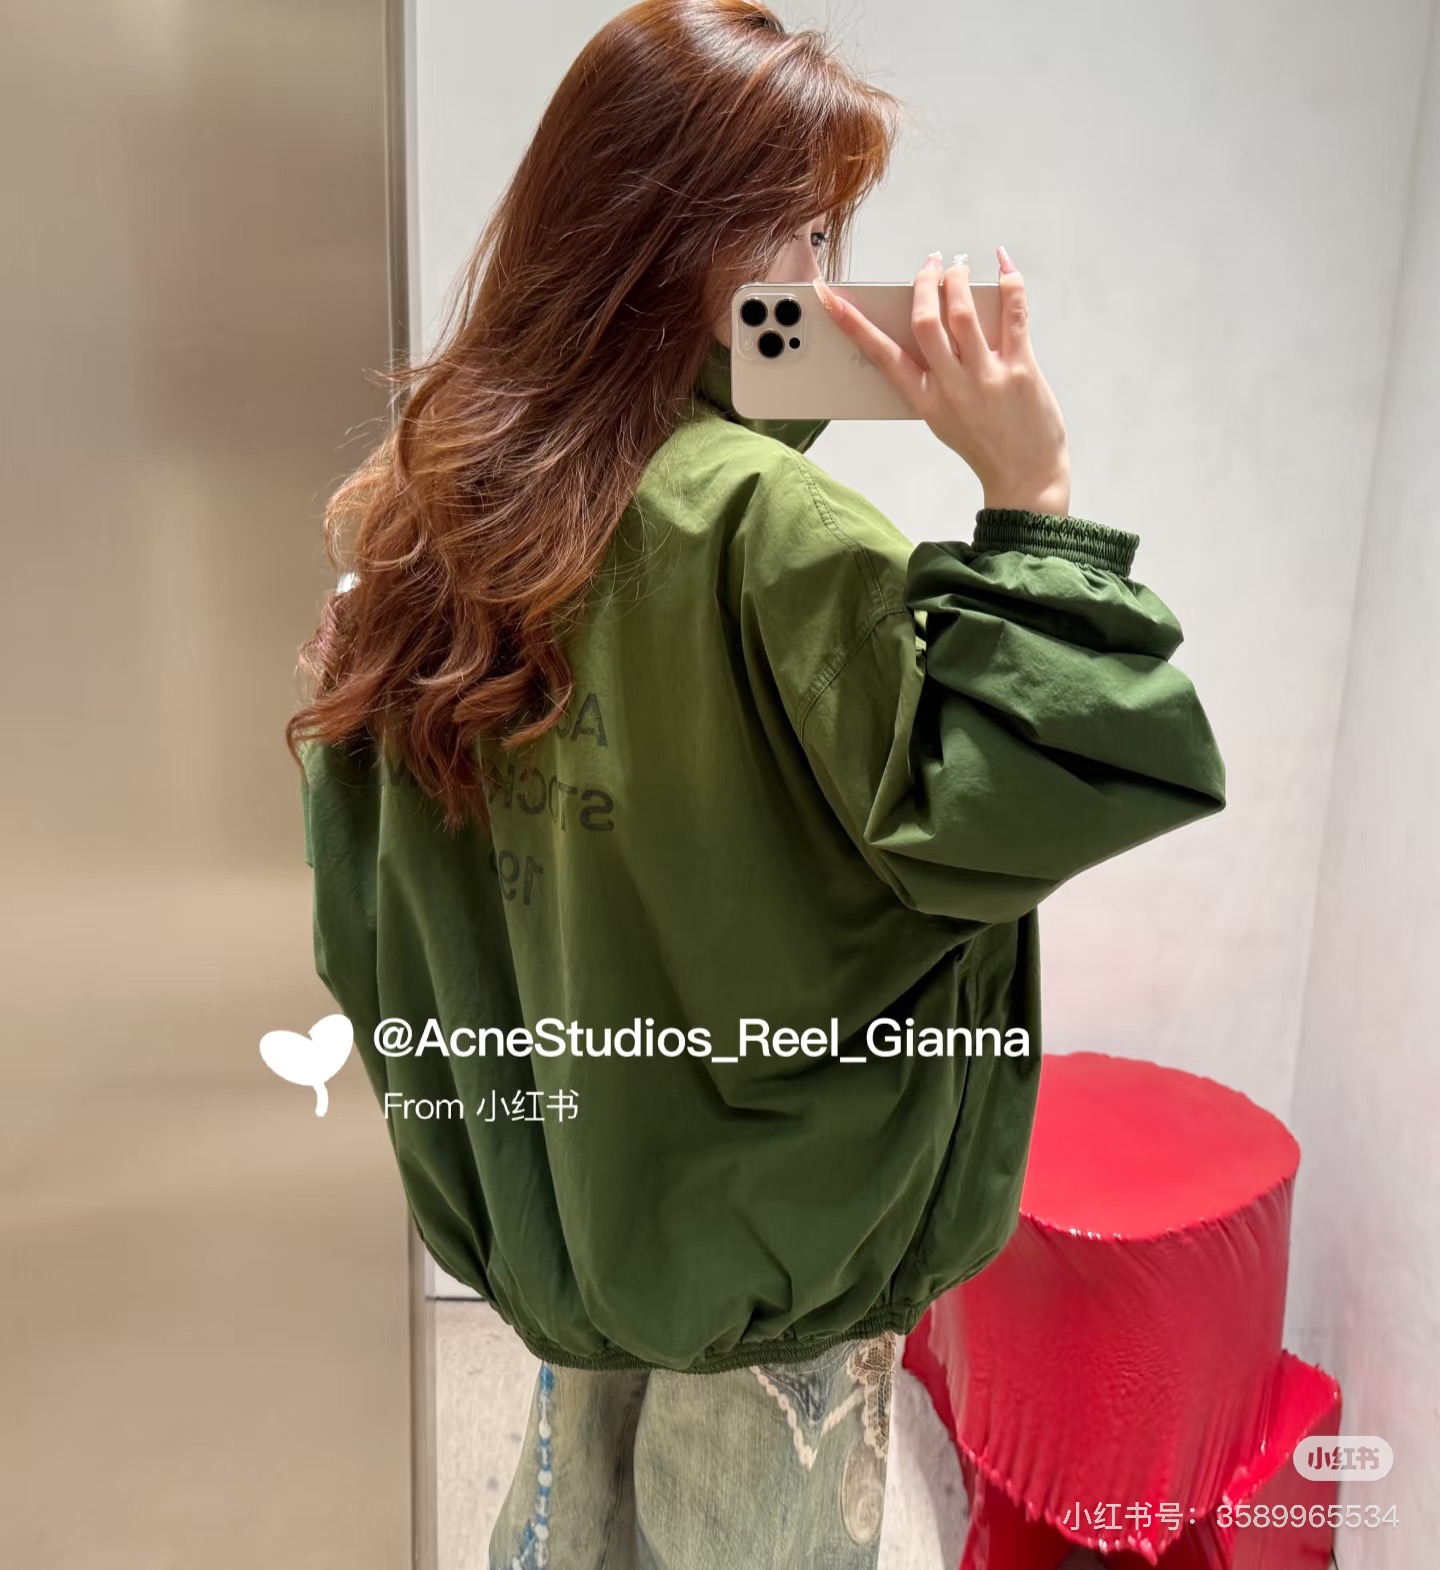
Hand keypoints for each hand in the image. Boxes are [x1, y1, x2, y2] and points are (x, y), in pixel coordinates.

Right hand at [814, 247, 1070, 514]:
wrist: (1025, 478)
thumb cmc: (986, 446)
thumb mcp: (944, 418)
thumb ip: (934, 377)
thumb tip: (935, 324)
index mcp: (924, 400)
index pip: (880, 354)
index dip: (852, 322)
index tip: (829, 297)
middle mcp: (950, 386)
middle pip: (923, 321)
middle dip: (922, 283)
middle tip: (929, 264)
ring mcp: (986, 377)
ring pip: (961, 313)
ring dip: (957, 279)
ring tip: (958, 267)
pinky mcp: (1021, 369)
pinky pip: (1012, 315)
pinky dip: (1009, 283)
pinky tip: (1004, 266)